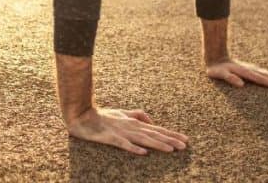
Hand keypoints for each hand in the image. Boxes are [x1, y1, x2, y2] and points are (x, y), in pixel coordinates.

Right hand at [66, 107, 188, 155]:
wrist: (82, 116)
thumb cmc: (103, 115)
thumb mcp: (123, 113)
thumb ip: (137, 114)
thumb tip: (151, 120)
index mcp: (135, 122)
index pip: (157, 129)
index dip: (171, 134)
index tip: (185, 139)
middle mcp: (132, 126)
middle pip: (154, 134)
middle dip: (170, 140)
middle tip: (185, 146)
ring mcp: (122, 132)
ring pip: (144, 139)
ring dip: (158, 144)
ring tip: (171, 150)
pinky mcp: (111, 138)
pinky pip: (124, 145)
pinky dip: (134, 148)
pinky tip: (144, 153)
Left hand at [205, 58, 267, 90]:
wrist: (216, 56)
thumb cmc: (216, 69)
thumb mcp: (219, 74)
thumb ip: (229, 78)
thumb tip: (241, 84)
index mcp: (245, 72)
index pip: (261, 79)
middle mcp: (252, 69)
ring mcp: (253, 69)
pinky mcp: (253, 70)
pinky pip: (267, 74)